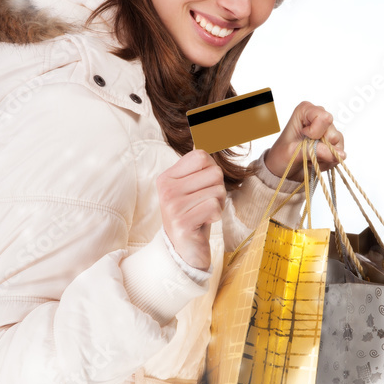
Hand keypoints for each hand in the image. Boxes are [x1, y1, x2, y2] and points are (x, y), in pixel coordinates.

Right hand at [156, 149, 226, 270]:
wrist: (184, 250)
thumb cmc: (193, 215)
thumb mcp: (193, 188)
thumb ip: (198, 165)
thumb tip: (206, 132)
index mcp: (167, 177)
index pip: (201, 155)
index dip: (211, 171)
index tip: (202, 188)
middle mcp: (166, 189)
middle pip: (214, 172)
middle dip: (217, 189)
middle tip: (204, 204)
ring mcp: (172, 206)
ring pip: (217, 190)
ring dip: (218, 204)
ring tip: (203, 214)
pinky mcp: (182, 222)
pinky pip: (214, 207)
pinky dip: (215, 216)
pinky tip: (203, 223)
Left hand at [264, 100, 345, 181]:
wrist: (282, 169)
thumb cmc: (281, 156)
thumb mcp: (293, 152)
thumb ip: (314, 150)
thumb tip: (339, 154)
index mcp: (305, 111)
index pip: (324, 117)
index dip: (316, 132)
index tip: (304, 137)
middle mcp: (318, 118)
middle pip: (332, 131)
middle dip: (322, 146)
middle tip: (307, 152)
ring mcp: (326, 130)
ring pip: (337, 142)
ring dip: (325, 156)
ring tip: (311, 158)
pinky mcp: (332, 143)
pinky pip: (339, 152)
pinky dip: (328, 161)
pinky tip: (317, 161)